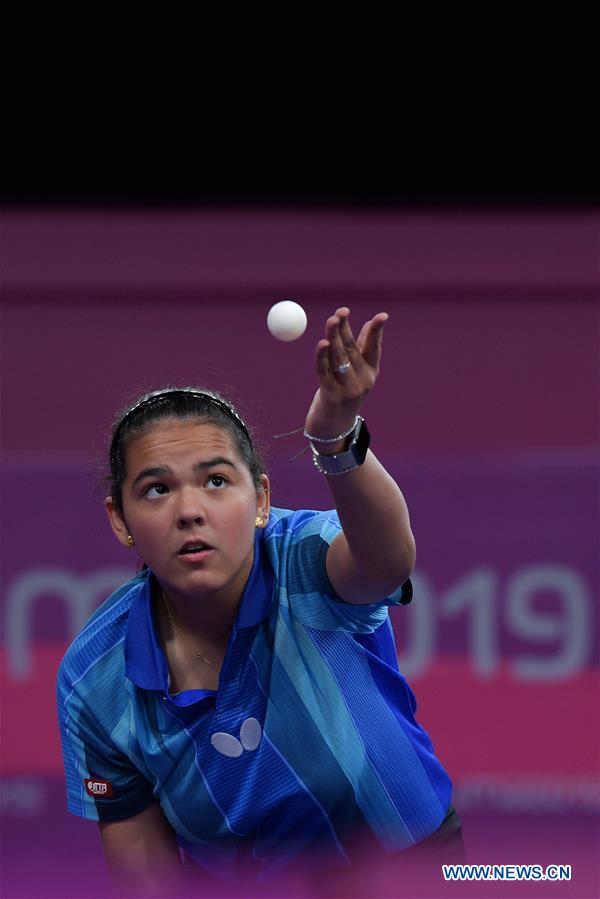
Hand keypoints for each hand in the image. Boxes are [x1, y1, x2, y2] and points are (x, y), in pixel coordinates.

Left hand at [305, 307, 387, 440]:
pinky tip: (322, 344)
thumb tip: (369, 323)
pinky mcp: (331, 395)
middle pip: (352, 349)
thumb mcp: (356, 372)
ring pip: (338, 357)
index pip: (374, 348)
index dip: (377, 331)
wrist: (333, 427)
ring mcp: (347, 389)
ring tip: (331, 321)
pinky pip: (324, 371)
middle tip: (340, 312)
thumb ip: (360, 349)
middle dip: (345, 328)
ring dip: (333, 336)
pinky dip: (322, 356)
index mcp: (370, 372)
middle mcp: (362, 380)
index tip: (382, 316)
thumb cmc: (343, 393)